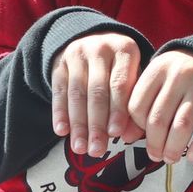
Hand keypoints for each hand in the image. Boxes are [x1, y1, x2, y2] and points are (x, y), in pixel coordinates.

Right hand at [51, 32, 142, 156]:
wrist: (93, 40)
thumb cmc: (121, 68)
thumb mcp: (134, 77)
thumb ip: (134, 105)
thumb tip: (129, 136)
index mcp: (125, 49)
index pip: (120, 83)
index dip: (117, 110)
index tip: (115, 135)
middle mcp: (100, 48)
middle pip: (97, 91)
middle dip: (96, 124)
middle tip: (96, 150)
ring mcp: (77, 54)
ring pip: (76, 93)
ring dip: (78, 124)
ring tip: (80, 148)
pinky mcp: (59, 64)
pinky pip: (59, 91)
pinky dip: (59, 113)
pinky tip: (62, 131)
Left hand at [125, 49, 192, 162]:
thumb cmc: (176, 77)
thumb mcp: (155, 81)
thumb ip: (139, 106)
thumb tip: (126, 137)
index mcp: (158, 69)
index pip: (137, 105)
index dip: (137, 126)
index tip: (142, 135)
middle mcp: (179, 75)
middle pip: (159, 118)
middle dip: (155, 144)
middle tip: (155, 156)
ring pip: (183, 125)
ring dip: (174, 148)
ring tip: (170, 158)